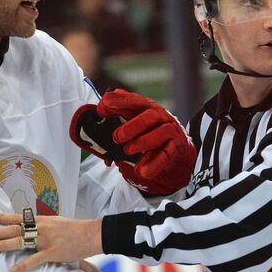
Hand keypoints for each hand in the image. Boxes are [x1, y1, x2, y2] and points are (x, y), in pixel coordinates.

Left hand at [0, 212, 102, 271]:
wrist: (89, 233)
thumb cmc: (73, 228)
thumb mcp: (55, 222)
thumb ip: (41, 225)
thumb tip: (29, 226)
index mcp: (41, 220)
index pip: (17, 217)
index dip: (2, 217)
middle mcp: (40, 228)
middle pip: (15, 229)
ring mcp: (45, 240)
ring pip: (21, 242)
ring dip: (5, 245)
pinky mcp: (52, 252)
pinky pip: (34, 259)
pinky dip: (23, 265)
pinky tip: (13, 269)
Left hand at [71, 89, 196, 194]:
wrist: (175, 151)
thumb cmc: (148, 134)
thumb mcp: (132, 124)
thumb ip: (116, 120)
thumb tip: (95, 121)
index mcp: (146, 107)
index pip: (133, 100)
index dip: (119, 101)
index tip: (103, 106)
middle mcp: (160, 116)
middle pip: (149, 115)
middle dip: (132, 125)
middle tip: (116, 137)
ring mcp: (170, 131)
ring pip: (160, 133)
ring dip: (142, 142)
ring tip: (128, 151)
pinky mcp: (176, 149)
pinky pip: (167, 155)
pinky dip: (153, 163)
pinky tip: (142, 170)